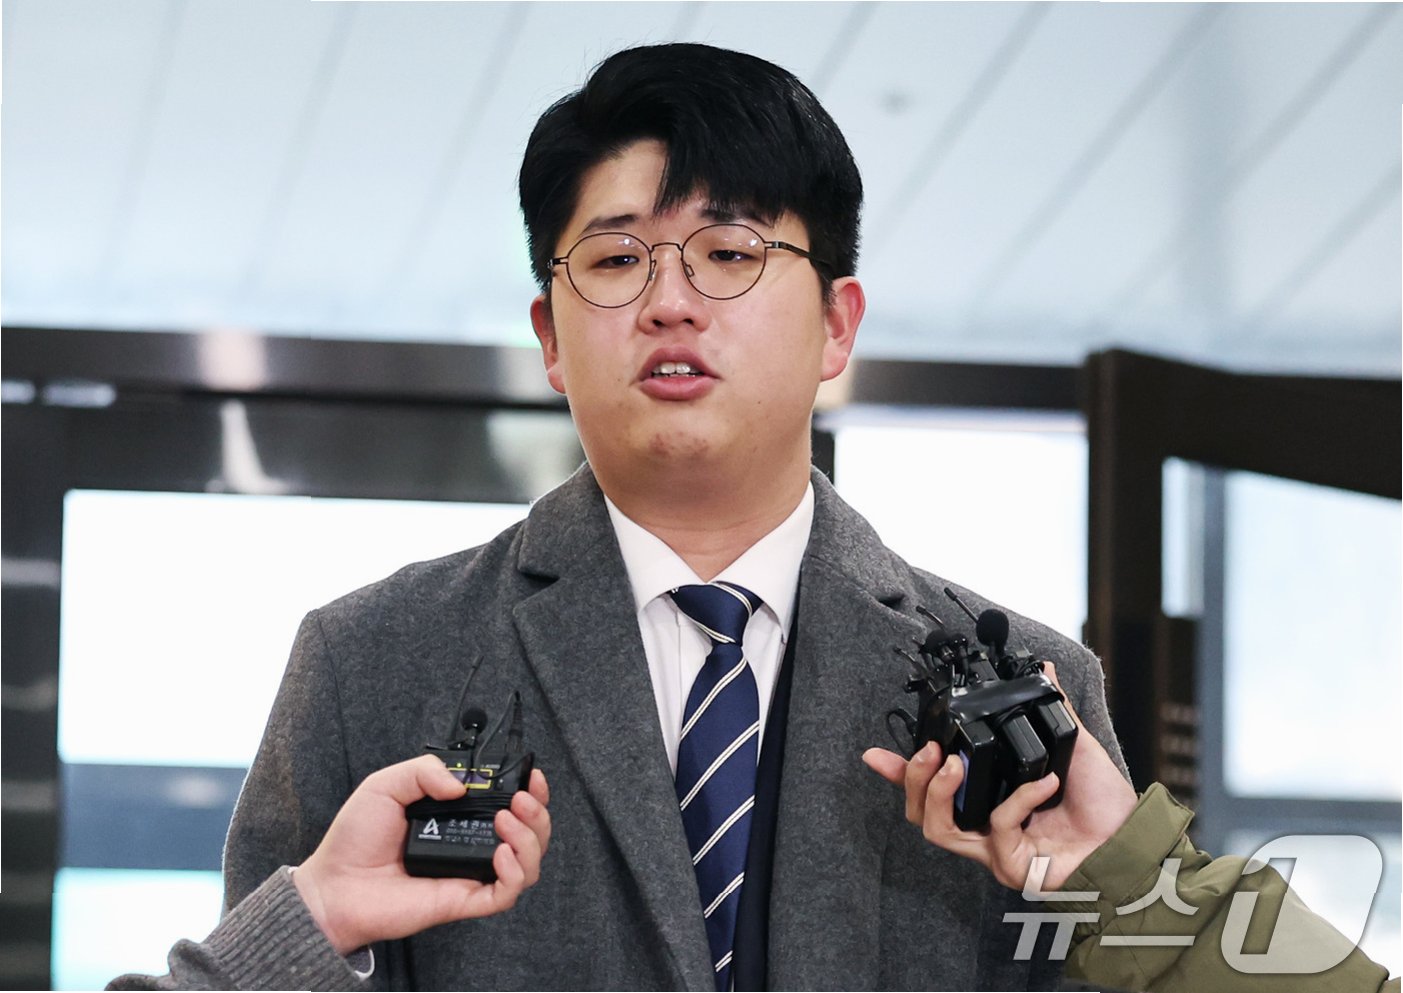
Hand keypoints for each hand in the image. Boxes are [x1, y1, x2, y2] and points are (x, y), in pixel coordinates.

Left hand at [292, 754, 551, 953]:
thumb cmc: (355, 839)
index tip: (532, 777)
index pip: (509, 804)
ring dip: (530, 839)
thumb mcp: (386, 784)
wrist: (334, 884)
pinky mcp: (463, 900)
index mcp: (458, 816)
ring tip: (506, 821)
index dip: (530, 791)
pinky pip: (505, 894)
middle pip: (530, 833)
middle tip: (522, 800)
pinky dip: (514, 873)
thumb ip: (424, 771)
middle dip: (538, 813)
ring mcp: (470, 873)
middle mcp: (470, 844)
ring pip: (528, 864)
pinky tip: (500, 853)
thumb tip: (461, 786)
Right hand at [862, 662, 1134, 891]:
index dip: (899, 774)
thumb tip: (1043, 668)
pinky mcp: (1011, 864)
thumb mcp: (1070, 744)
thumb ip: (1050, 708)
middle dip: (911, 779)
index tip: (874, 754)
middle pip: (920, 813)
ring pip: (936, 828)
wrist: (1134, 841)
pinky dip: (1019, 798)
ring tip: (954, 764)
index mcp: (990, 799)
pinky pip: (998, 825)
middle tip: (928, 751)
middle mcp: (985, 827)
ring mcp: (995, 849)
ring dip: (937, 792)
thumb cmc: (1104, 804)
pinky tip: (1045, 782)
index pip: (932, 788)